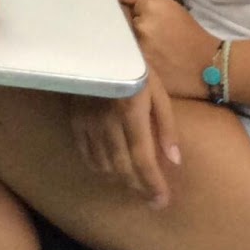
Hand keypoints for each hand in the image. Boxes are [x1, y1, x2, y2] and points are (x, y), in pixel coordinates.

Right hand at [70, 70, 181, 209]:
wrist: (96, 47)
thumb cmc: (134, 66)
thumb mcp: (158, 91)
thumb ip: (166, 126)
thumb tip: (174, 161)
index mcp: (132, 114)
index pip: (143, 159)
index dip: (153, 184)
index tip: (162, 202)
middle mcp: (107, 123)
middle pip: (123, 167)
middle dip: (139, 188)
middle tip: (152, 200)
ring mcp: (88, 123)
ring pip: (103, 165)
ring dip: (120, 180)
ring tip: (135, 185)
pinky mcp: (75, 121)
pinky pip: (85, 154)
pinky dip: (99, 167)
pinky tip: (110, 171)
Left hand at [117, 0, 217, 99]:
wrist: (210, 64)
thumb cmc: (190, 33)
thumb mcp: (172, 7)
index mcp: (150, 9)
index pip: (127, 9)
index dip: (137, 16)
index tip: (149, 22)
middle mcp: (142, 27)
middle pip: (125, 26)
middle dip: (135, 30)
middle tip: (154, 38)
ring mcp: (140, 50)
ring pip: (127, 43)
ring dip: (135, 45)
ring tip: (154, 51)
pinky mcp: (141, 70)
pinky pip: (130, 61)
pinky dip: (137, 60)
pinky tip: (151, 63)